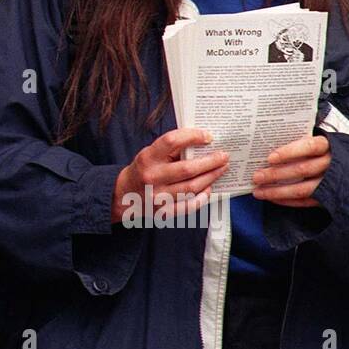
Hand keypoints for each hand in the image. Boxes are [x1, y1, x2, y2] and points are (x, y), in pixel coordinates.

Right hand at [112, 127, 227, 223]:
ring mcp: (157, 197)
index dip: (192, 136)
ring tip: (221, 169)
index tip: (208, 136)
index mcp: (148, 158)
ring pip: (192, 188)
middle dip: (211, 162)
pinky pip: (189, 206)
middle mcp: (152, 177)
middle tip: (224, 156)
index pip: (171, 141)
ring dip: (210, 177)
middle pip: (188, 169)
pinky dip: (202, 197)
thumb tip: (202, 142)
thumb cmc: (144, 169)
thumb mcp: (151, 154)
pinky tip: (209, 188)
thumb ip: (171, 148)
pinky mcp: (163, 212)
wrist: (124, 195)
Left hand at [252, 134, 329, 207]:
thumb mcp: (314, 143)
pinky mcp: (328, 198)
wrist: (348, 168)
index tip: (270, 158)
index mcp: (327, 146)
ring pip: (303, 189)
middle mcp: (331, 164)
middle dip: (277, 174)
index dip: (289, 152)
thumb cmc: (322, 152)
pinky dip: (287, 201)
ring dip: (278, 191)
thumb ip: (297, 144)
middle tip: (257, 176)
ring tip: (259, 191)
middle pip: (302, 170)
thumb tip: (268, 146)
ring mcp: (330, 182)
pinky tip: (273, 198)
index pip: (309, 146)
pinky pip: (305, 201)